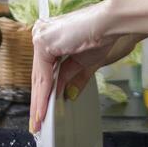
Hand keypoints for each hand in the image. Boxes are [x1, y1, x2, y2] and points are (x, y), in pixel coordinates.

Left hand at [28, 0, 134, 131]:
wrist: (110, 24)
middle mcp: (42, 34)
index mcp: (51, 36)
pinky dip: (44, 94)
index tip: (43, 111)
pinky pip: (43, 75)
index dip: (43, 93)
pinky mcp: (42, 42)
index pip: (43, 71)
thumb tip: (65, 94)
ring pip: (39, 77)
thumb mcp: (84, 63)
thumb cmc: (102, 35)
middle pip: (38, 75)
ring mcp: (40, 37)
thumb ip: (71, 78)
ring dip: (39, 102)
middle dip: (39, 102)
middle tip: (37, 122)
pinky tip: (44, 109)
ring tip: (39, 121)